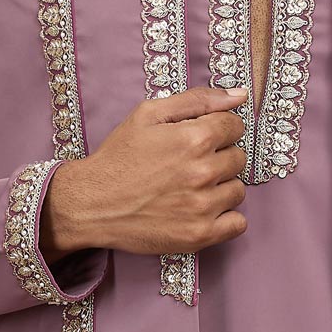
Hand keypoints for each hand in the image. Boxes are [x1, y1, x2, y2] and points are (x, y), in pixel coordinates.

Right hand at [39, 87, 250, 260]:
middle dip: (219, 158)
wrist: (92, 203)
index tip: (201, 139)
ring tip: (192, 188)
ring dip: (221, 188)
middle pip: (238, 159)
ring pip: (238, 191)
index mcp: (194, 138)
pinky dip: (226, 218)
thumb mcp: (149, 114)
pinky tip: (203, 210)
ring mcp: (202, 207)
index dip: (219, 130)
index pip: (235, 127)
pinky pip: (237, 224)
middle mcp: (203, 172)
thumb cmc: (119, 157)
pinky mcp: (199, 235)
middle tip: (190, 165)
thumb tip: (239, 96)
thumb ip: (197, 100)